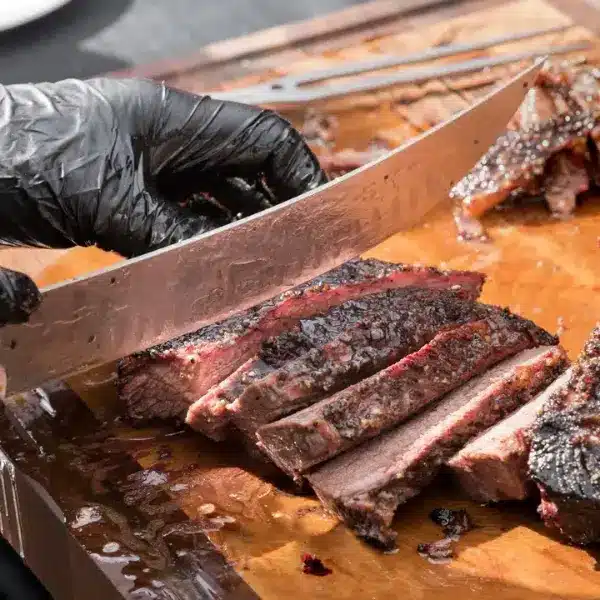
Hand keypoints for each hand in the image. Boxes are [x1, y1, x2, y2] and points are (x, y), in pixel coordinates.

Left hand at [0, 77, 326, 326]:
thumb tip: (220, 271)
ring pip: (214, 201)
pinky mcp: (130, 196)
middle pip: (244, 172)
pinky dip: (200, 244)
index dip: (298, 173)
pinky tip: (210, 269)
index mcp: (174, 121)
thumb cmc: (27, 156)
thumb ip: (170, 237)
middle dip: (272, 210)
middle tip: (290, 254)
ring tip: (256, 269)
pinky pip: (182, 220)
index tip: (316, 213)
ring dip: (235, 232)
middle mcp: (170, 143)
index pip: (261, 138)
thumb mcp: (107, 201)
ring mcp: (150, 170)